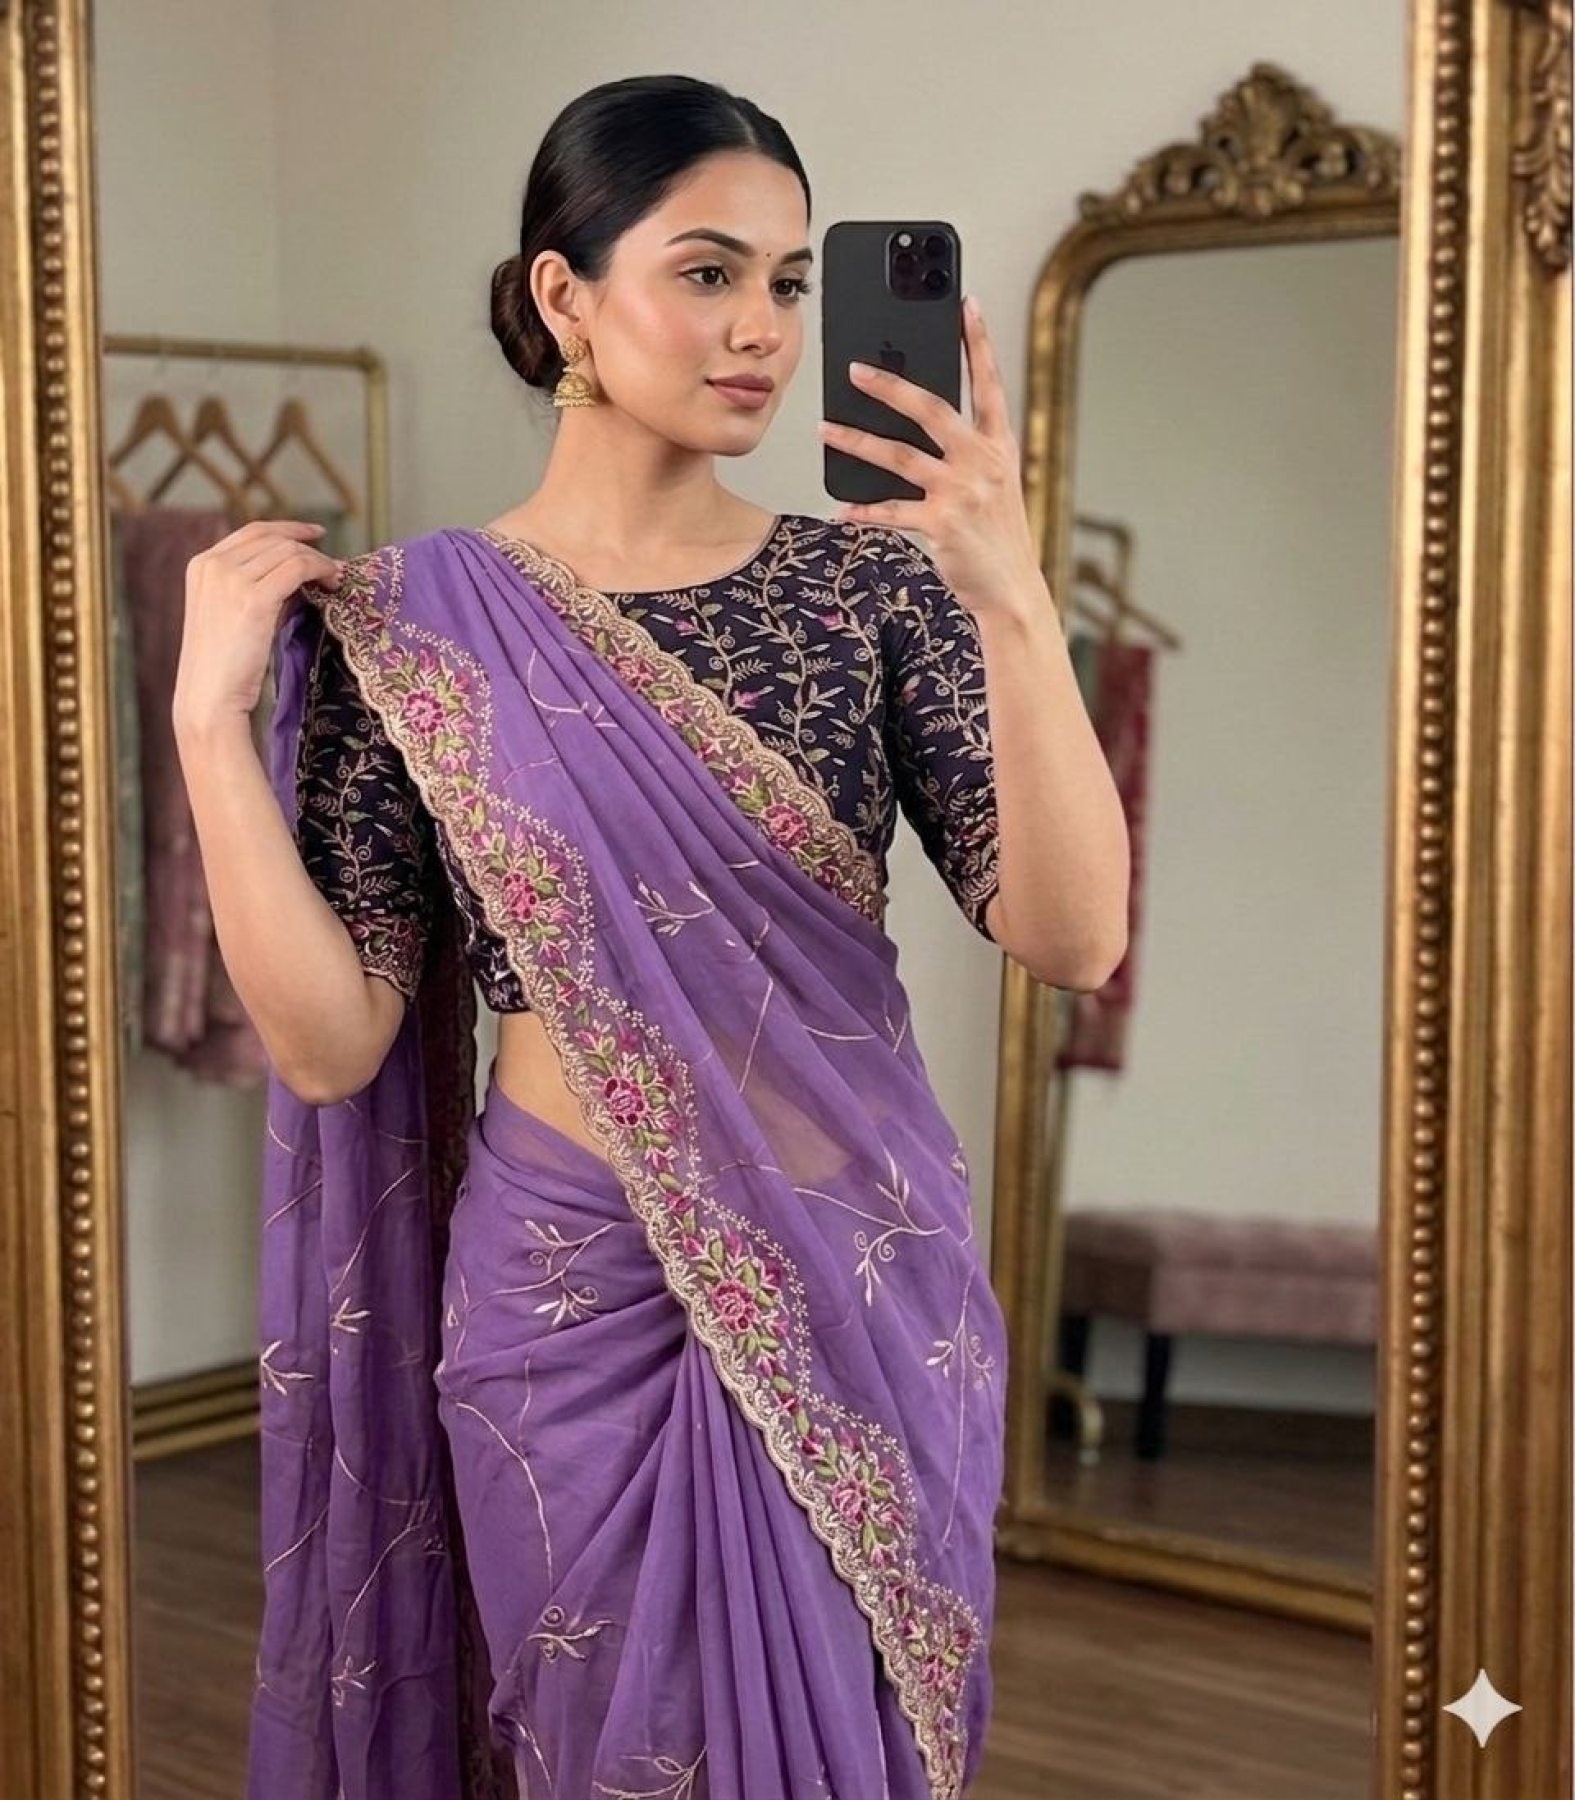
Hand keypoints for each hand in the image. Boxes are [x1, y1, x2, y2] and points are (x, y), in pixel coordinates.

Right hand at [172, 518, 344, 738]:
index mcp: (202, 564)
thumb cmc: (227, 664)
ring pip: (288, 552)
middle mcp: (213, 564)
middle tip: (334, 565)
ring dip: (319, 561)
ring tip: (336, 579)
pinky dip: (320, 570)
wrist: (210, 696)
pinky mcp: (253, 598)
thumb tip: (302, 574)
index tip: (314, 534)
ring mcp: (230, 579)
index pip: (252, 532)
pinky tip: (332, 583)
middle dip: (308, 547)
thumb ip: (263, 588)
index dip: (287, 529)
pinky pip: (298, 568)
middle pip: (273, 538)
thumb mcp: (238, 613)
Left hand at [817, 294, 1043, 616]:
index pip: (989, 383)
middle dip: (890, 385)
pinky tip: (842, 508)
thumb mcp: (995, 483)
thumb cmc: (997, 534)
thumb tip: (919, 422)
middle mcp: (983, 462)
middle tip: (854, 370)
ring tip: (825, 430)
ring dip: (856, 441)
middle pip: (931, 409)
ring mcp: (962, 492)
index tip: (966, 304)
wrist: (1012, 588)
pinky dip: (863, 510)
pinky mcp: (941, 524)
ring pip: (899, 455)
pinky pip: (891, 510)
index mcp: (999, 446)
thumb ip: (968, 450)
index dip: (979, 342)